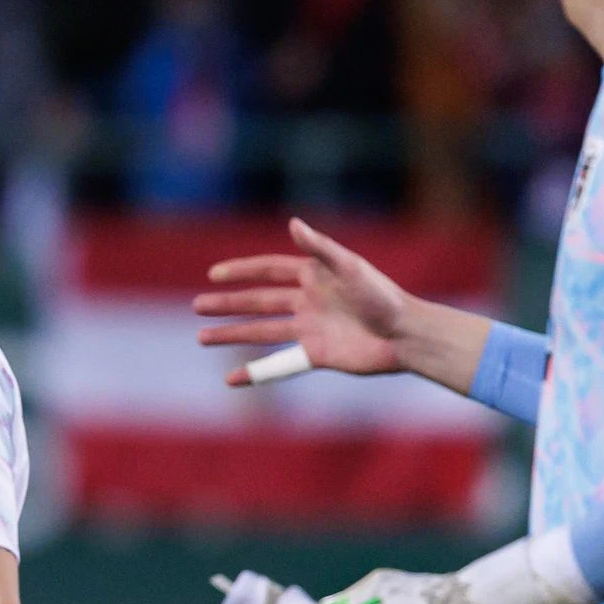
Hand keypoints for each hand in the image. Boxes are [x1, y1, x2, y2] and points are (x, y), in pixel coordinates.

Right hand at [193, 217, 420, 384]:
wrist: (405, 336)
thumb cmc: (383, 297)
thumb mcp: (350, 267)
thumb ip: (320, 248)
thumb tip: (293, 224)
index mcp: (313, 276)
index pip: (268, 270)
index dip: (241, 272)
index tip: (214, 274)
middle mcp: (307, 301)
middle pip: (258, 301)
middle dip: (227, 304)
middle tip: (197, 306)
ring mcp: (309, 329)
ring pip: (261, 331)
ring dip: (232, 334)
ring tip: (202, 337)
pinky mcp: (315, 355)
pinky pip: (279, 364)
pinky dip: (255, 372)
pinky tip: (232, 379)